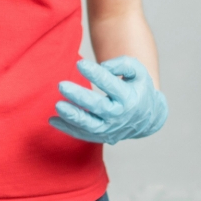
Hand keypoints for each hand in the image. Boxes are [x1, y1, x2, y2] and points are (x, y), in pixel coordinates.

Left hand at [50, 57, 167, 144]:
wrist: (147, 118)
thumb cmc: (138, 88)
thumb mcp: (138, 71)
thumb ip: (122, 64)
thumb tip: (103, 66)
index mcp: (129, 98)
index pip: (111, 85)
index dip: (95, 74)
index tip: (80, 64)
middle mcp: (120, 115)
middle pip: (99, 107)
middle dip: (80, 96)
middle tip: (62, 85)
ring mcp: (111, 129)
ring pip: (90, 125)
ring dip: (73, 116)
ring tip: (58, 105)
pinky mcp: (102, 136)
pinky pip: (83, 135)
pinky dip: (68, 129)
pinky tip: (53, 120)